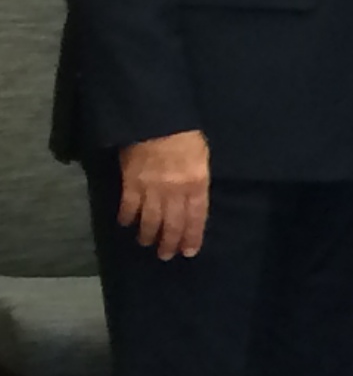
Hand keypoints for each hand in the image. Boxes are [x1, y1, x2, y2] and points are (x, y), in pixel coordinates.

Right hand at [117, 130, 211, 260]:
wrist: (156, 120)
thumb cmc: (185, 136)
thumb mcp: (202, 158)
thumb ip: (198, 182)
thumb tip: (193, 202)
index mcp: (197, 183)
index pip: (196, 217)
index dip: (192, 236)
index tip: (189, 251)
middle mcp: (175, 190)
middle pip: (173, 223)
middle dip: (169, 242)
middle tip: (166, 255)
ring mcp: (151, 188)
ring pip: (150, 219)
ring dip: (148, 235)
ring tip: (147, 243)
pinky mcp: (130, 182)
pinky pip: (129, 206)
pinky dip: (127, 217)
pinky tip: (127, 224)